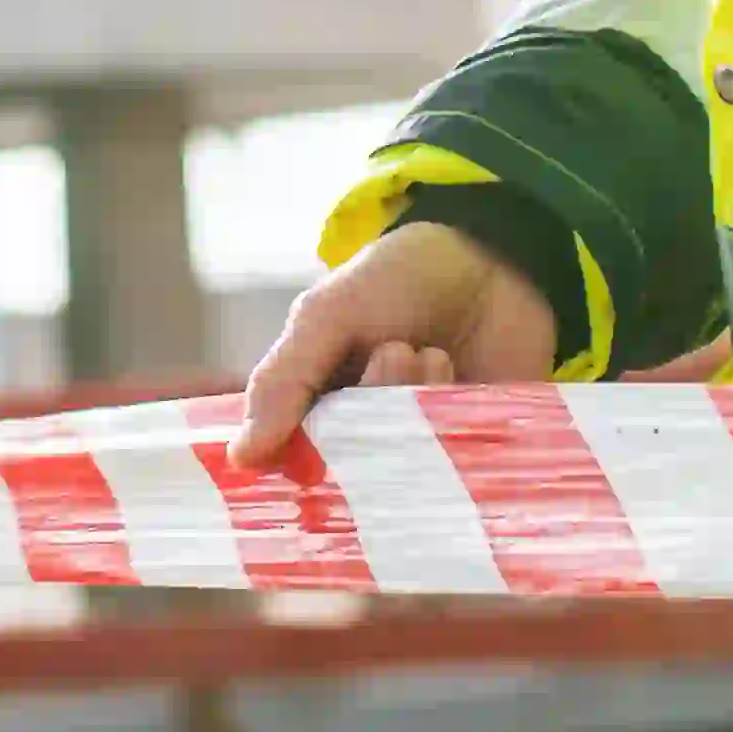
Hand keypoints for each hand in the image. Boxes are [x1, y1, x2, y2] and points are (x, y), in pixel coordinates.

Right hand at [232, 219, 561, 469]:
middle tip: (395, 348)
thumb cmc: (400, 280)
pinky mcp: (471, 454)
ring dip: (415, 399)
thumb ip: (283, 380)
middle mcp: (366, 435)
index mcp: (319, 405)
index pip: (293, 457)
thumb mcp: (327, 314)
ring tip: (431, 350)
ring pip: (402, 465)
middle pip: (351, 464)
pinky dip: (452, 424)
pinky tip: (457, 372)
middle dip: (372, 404)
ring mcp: (419, 447)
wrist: (492, 258)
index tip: (319, 436)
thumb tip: (240, 455)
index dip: (300, 454)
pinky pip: (453, 473)